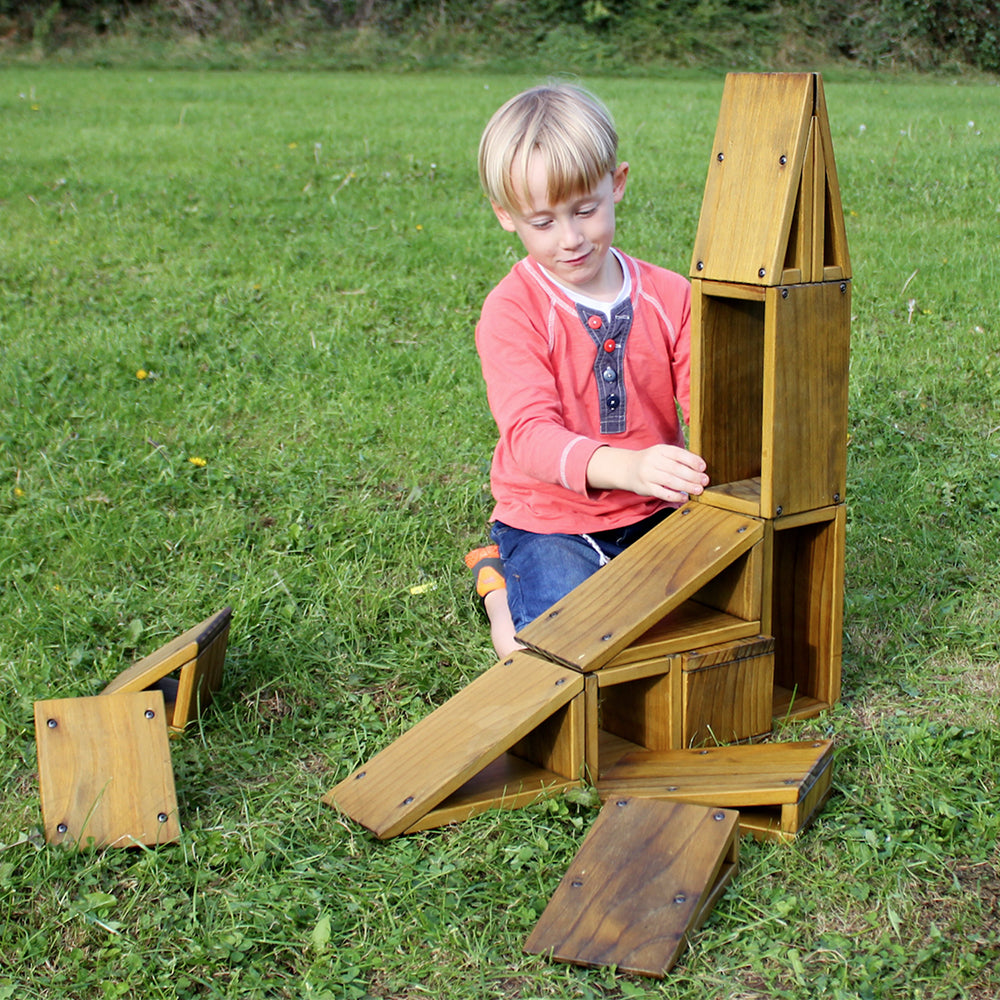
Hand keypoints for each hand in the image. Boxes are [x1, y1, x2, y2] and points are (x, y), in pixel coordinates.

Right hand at [586, 444, 708, 502]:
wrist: (627, 468)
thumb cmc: (651, 462)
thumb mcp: (662, 454)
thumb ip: (678, 459)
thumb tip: (700, 469)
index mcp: (660, 450)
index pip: (678, 454)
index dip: (692, 461)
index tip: (703, 467)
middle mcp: (653, 461)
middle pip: (676, 468)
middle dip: (693, 476)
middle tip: (704, 481)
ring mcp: (648, 474)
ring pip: (670, 481)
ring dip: (687, 486)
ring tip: (698, 490)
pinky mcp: (645, 487)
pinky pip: (662, 493)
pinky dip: (675, 496)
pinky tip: (684, 497)